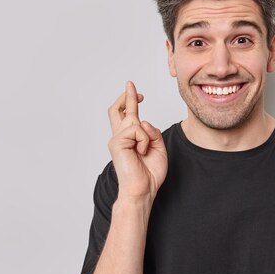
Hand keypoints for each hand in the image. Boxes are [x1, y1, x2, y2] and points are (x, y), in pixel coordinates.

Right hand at [107, 81, 167, 199]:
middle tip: (131, 84)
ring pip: (135, 121)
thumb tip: (142, 121)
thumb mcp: (158, 148)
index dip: (130, 101)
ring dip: (146, 136)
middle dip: (126, 96)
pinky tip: (141, 152)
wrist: (142, 189)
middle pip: (118, 110)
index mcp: (129, 139)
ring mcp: (116, 139)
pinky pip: (136, 130)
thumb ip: (152, 132)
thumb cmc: (149, 173)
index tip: (138, 93)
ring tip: (144, 152)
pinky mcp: (117, 142)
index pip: (126, 115)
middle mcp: (120, 137)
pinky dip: (144, 140)